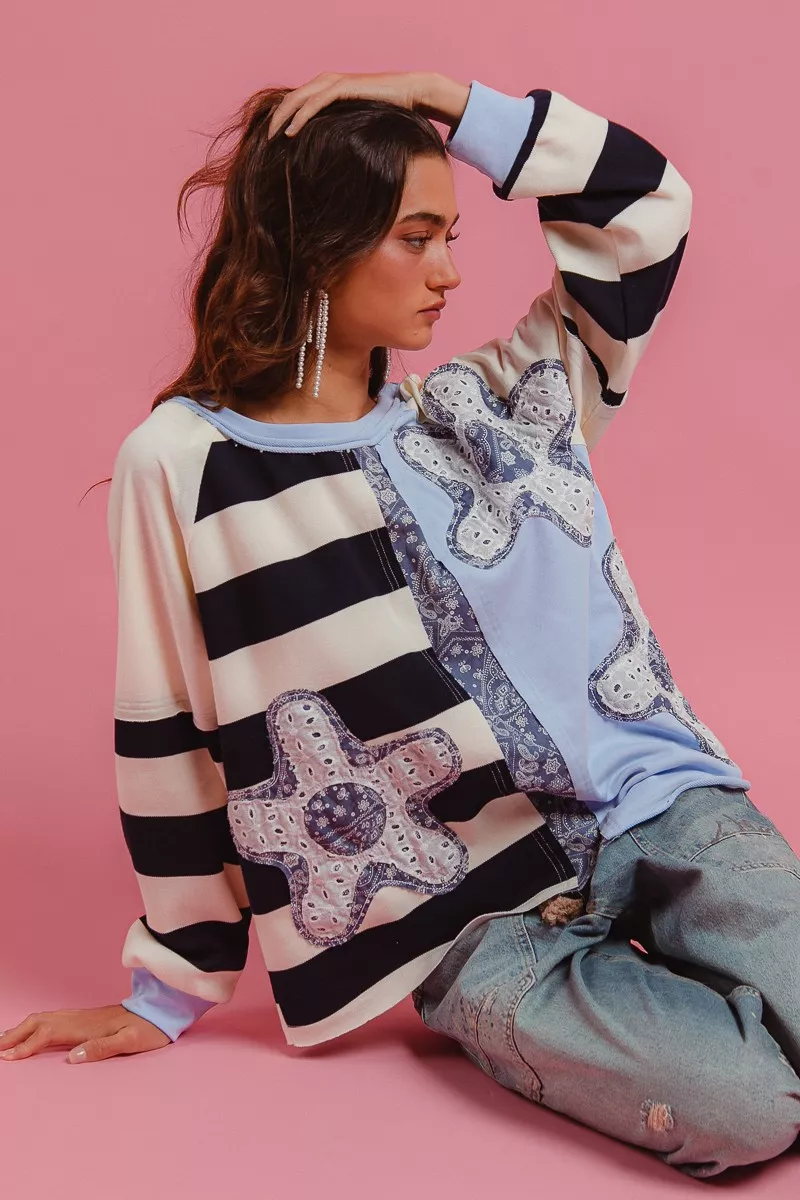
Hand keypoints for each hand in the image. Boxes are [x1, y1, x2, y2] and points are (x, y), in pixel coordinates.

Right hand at [0, 1004, 171, 1063]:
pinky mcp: (85, 1018)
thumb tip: (72, 1058)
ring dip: (21, 1029)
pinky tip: (30, 1032)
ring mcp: (82, 1016)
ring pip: (44, 1019)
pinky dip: (34, 1026)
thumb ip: (102, 1048)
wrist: (162, 1010)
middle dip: (14, 1035)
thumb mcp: (131, 1042)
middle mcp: (80, 1018)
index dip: (25, 1046)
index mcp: (87, 1026)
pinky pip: (52, 1019)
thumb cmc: (149, 1029)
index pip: (47, 1034)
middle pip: (39, 1023)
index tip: (7, 1058)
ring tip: (4, 1041)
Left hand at [267, 71, 469, 139]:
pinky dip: (300, 117)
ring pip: (297, 99)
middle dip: (274, 120)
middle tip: (262, 142)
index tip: (269, 141)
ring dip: (281, 119)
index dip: (280, 119)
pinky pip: (314, 102)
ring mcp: (334, 82)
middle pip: (290, 99)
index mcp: (327, 89)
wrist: (411, 94)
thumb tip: (329, 153)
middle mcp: (326, 82)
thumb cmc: (386, 112)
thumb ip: (340, 129)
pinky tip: (290, 132)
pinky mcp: (343, 87)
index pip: (295, 102)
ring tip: (271, 139)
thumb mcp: (357, 123)